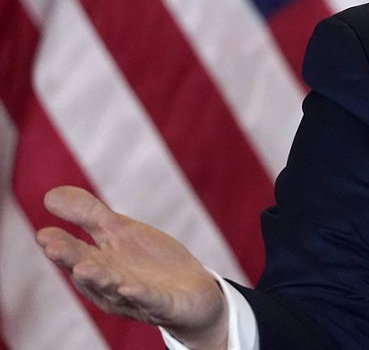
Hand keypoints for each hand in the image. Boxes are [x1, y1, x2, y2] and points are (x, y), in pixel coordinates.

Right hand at [36, 186, 229, 349]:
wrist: (193, 292)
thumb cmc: (148, 262)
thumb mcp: (120, 232)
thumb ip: (88, 215)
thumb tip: (50, 195)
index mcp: (98, 266)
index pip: (75, 255)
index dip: (60, 246)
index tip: (43, 234)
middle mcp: (111, 285)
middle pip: (90, 271)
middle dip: (72, 260)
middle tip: (52, 247)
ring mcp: (136, 298)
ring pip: (114, 288)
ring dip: (99, 279)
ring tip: (83, 268)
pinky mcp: (164, 306)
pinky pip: (151, 301)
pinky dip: (140, 295)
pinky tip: (129, 287)